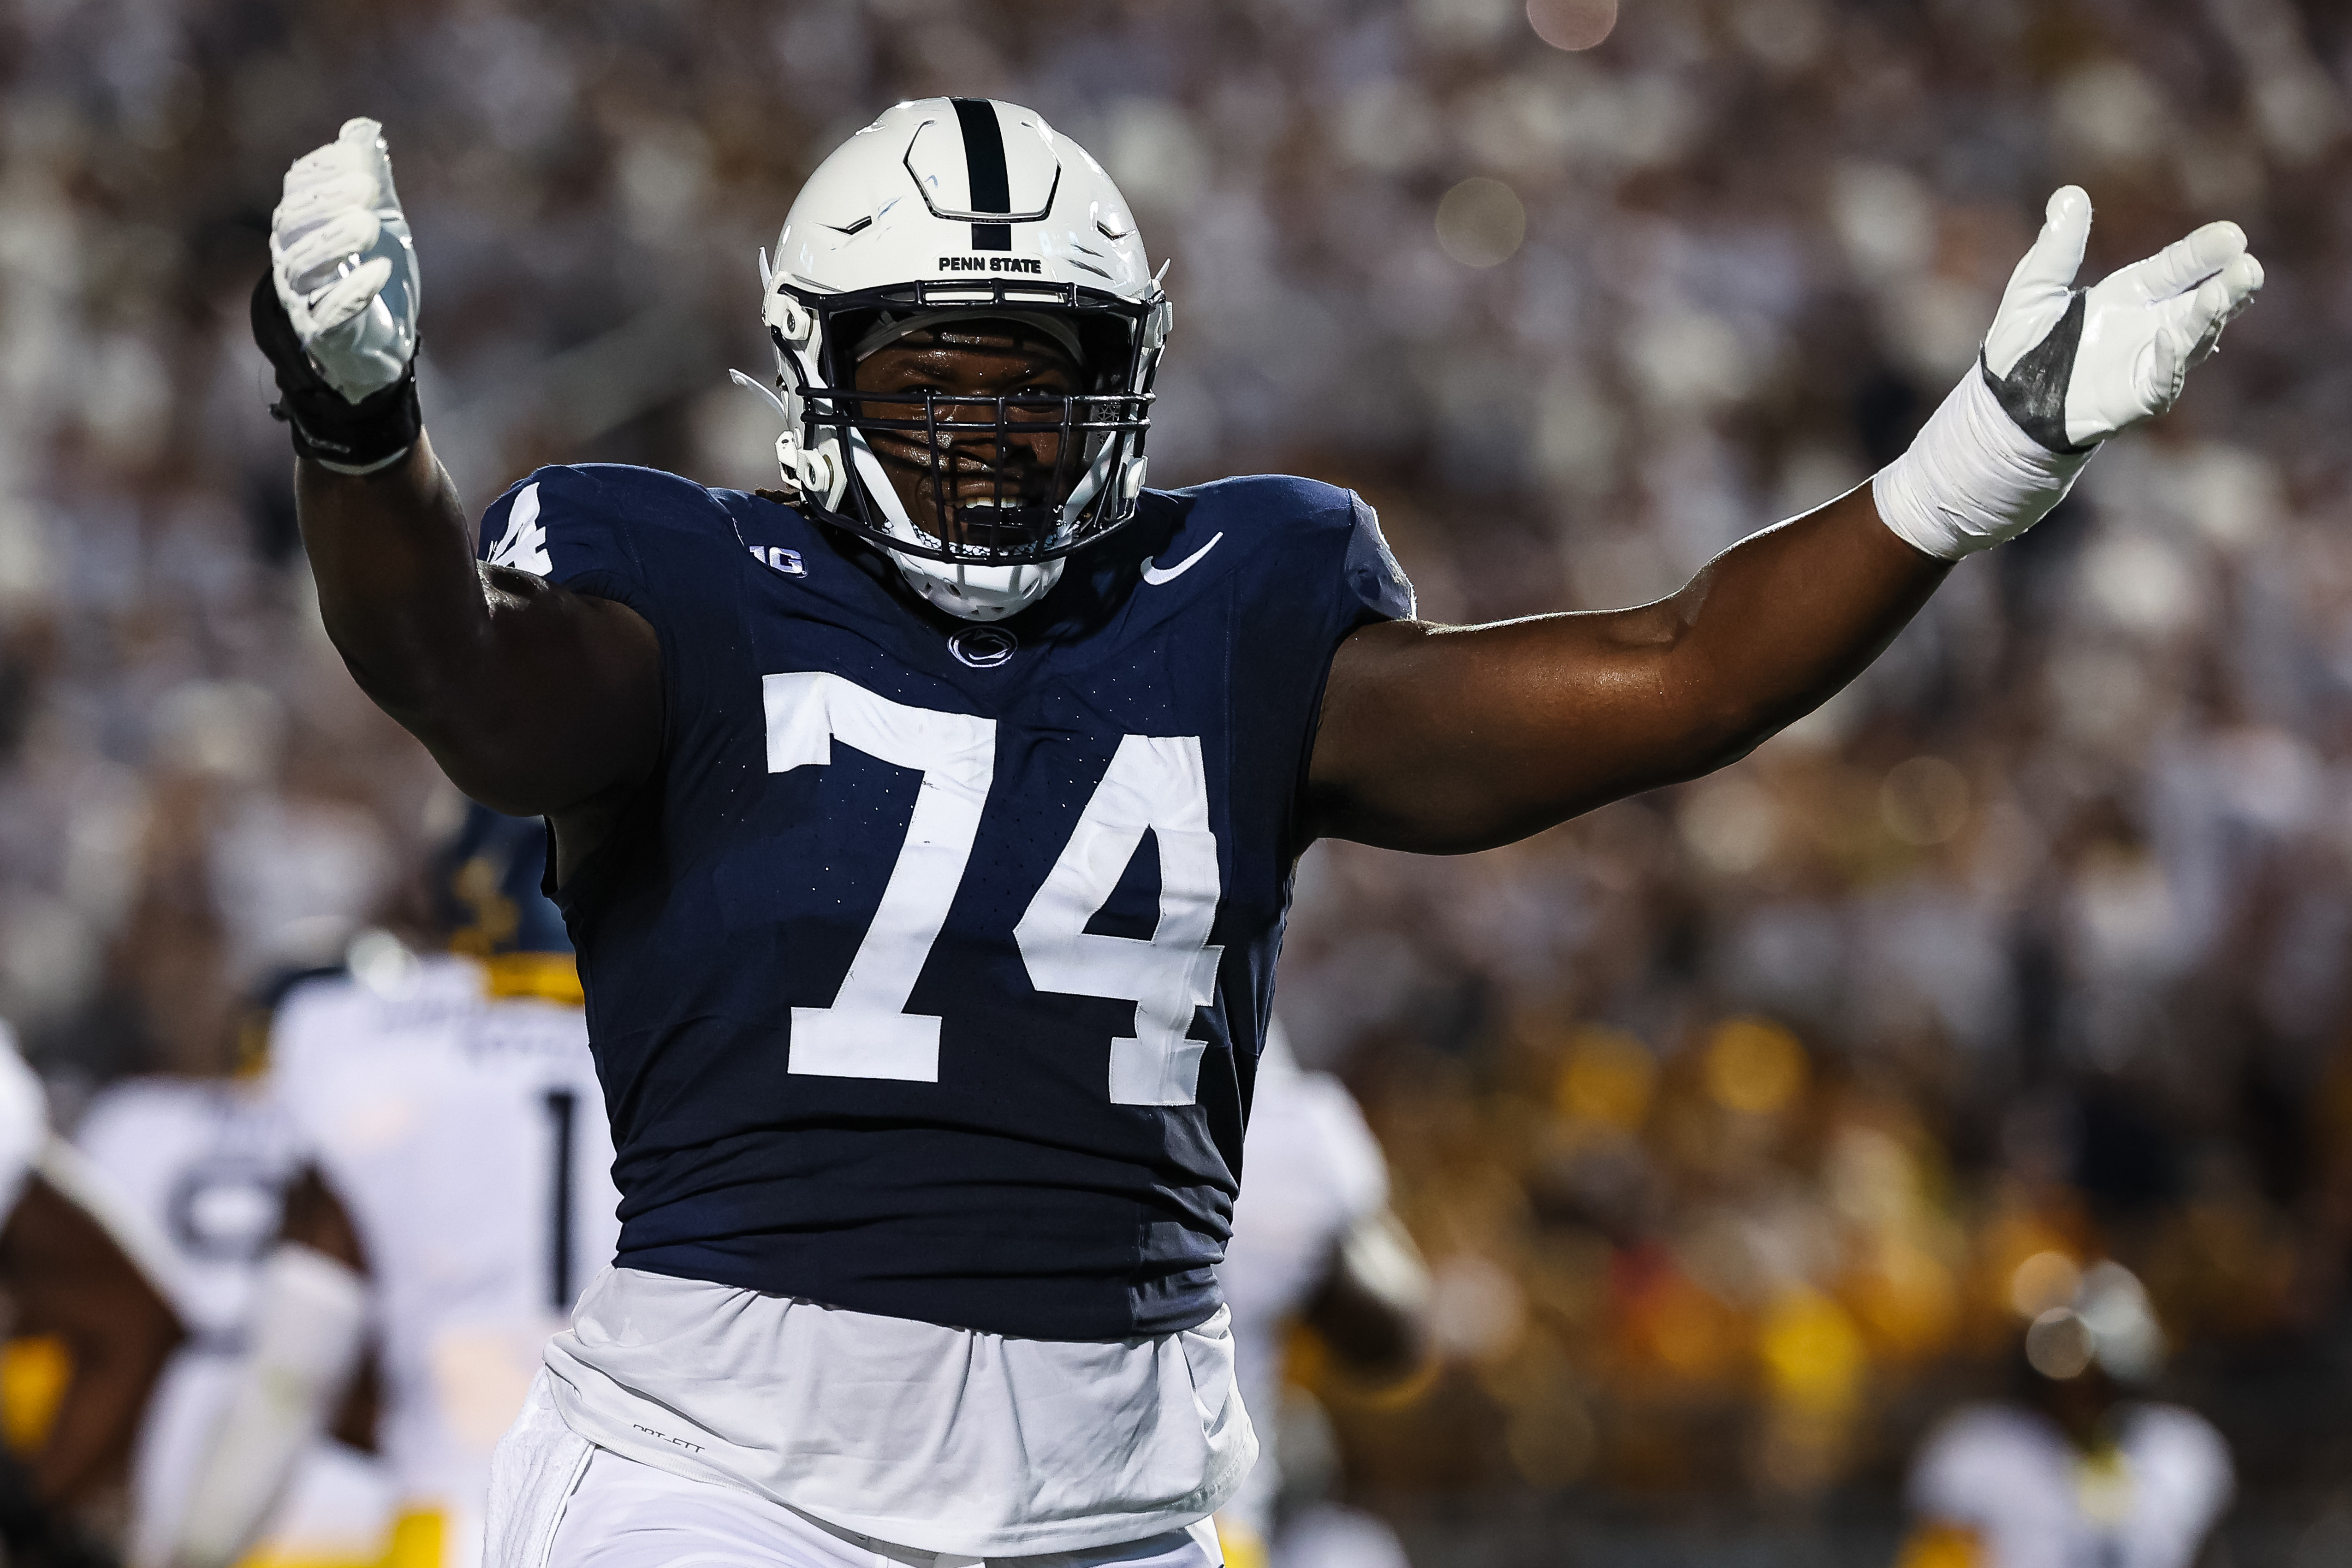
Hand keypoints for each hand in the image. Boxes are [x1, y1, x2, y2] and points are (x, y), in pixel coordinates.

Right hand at [269, 117, 418, 402]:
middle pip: (293, 223)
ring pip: (304, 266)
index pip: (298, 188)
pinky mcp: (321, 334)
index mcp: (299, 223)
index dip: (325, 169)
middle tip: (369, 188)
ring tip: (371, 225)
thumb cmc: (373, 271)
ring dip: (336, 242)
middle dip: (328, 202)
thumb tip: (365, 128)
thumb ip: (370, 175)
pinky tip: (380, 271)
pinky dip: (353, 292)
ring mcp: (301, 297)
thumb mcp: (380, 218)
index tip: (360, 157)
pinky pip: (328, 314)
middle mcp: (290, 258)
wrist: (379, 342)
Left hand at [1982, 186, 2262, 451]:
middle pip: (2201, 301)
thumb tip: (2069, 194)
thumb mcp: (2034, 289)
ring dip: (2210, 318)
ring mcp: (2149, 363)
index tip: (2233, 235)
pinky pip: (2162, 379)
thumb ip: (2056, 247)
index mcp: (2132, 294)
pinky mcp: (2137, 398)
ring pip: (2192, 339)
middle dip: (2228, 285)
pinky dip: (2170, 359)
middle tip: (2249, 267)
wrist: (2005, 406)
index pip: (2177, 267)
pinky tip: (2170, 336)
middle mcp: (2151, 326)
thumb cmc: (2022, 347)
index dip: (2203, 252)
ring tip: (2226, 294)